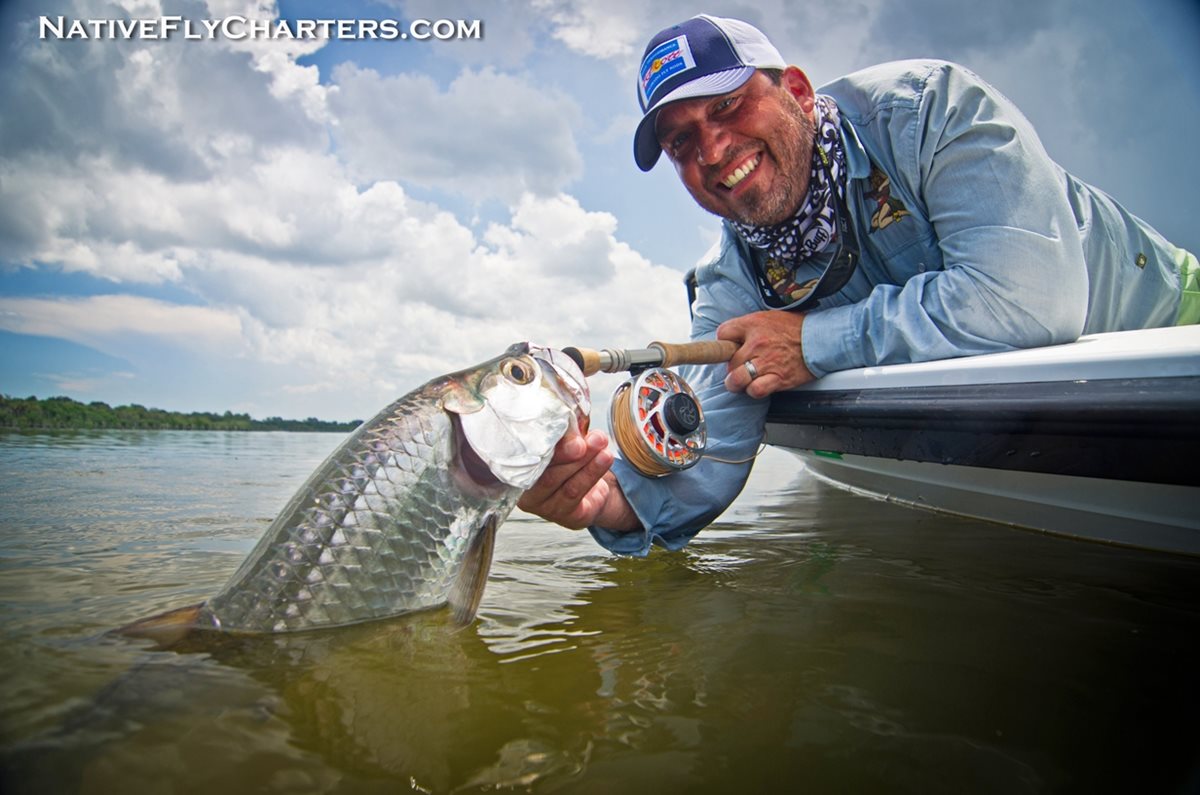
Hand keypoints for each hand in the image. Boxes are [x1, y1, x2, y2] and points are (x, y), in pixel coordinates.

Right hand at [518, 424, 639, 531]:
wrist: (588, 489)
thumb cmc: (568, 460)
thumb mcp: (564, 443)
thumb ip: (563, 435)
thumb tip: (571, 420)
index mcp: (516, 469)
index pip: (524, 456)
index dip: (540, 441)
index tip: (557, 426)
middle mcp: (525, 492)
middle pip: (544, 473)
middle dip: (566, 454)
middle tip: (580, 442)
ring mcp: (544, 507)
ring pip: (564, 484)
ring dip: (585, 462)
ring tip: (599, 443)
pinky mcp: (565, 516)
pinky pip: (577, 494)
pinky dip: (593, 473)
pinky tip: (604, 458)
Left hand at [717, 311, 814, 397]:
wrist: (821, 338)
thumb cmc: (796, 328)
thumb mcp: (769, 317)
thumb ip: (748, 326)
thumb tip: (732, 337)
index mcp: (754, 324)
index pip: (723, 333)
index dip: (724, 341)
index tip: (730, 346)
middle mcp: (758, 343)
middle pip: (728, 360)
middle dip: (732, 365)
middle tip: (740, 366)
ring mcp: (767, 362)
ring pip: (737, 378)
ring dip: (737, 382)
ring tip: (741, 381)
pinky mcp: (778, 378)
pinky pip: (756, 390)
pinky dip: (753, 391)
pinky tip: (756, 386)